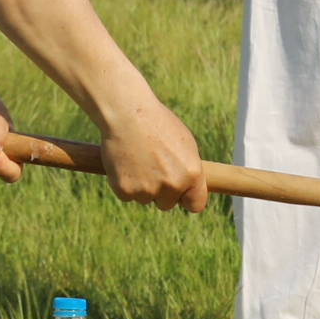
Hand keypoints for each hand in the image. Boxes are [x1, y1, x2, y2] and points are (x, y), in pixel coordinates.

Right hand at [98, 91, 210, 212]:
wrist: (127, 114)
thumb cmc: (157, 124)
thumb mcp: (184, 143)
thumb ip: (188, 169)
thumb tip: (190, 186)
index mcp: (191, 173)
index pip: (196, 204)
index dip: (186, 200)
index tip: (180, 195)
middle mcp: (172, 185)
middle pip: (167, 204)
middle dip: (160, 191)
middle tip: (151, 167)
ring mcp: (148, 190)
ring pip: (145, 199)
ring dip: (141, 186)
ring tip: (137, 159)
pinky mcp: (124, 190)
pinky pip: (126, 195)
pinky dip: (124, 183)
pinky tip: (124, 162)